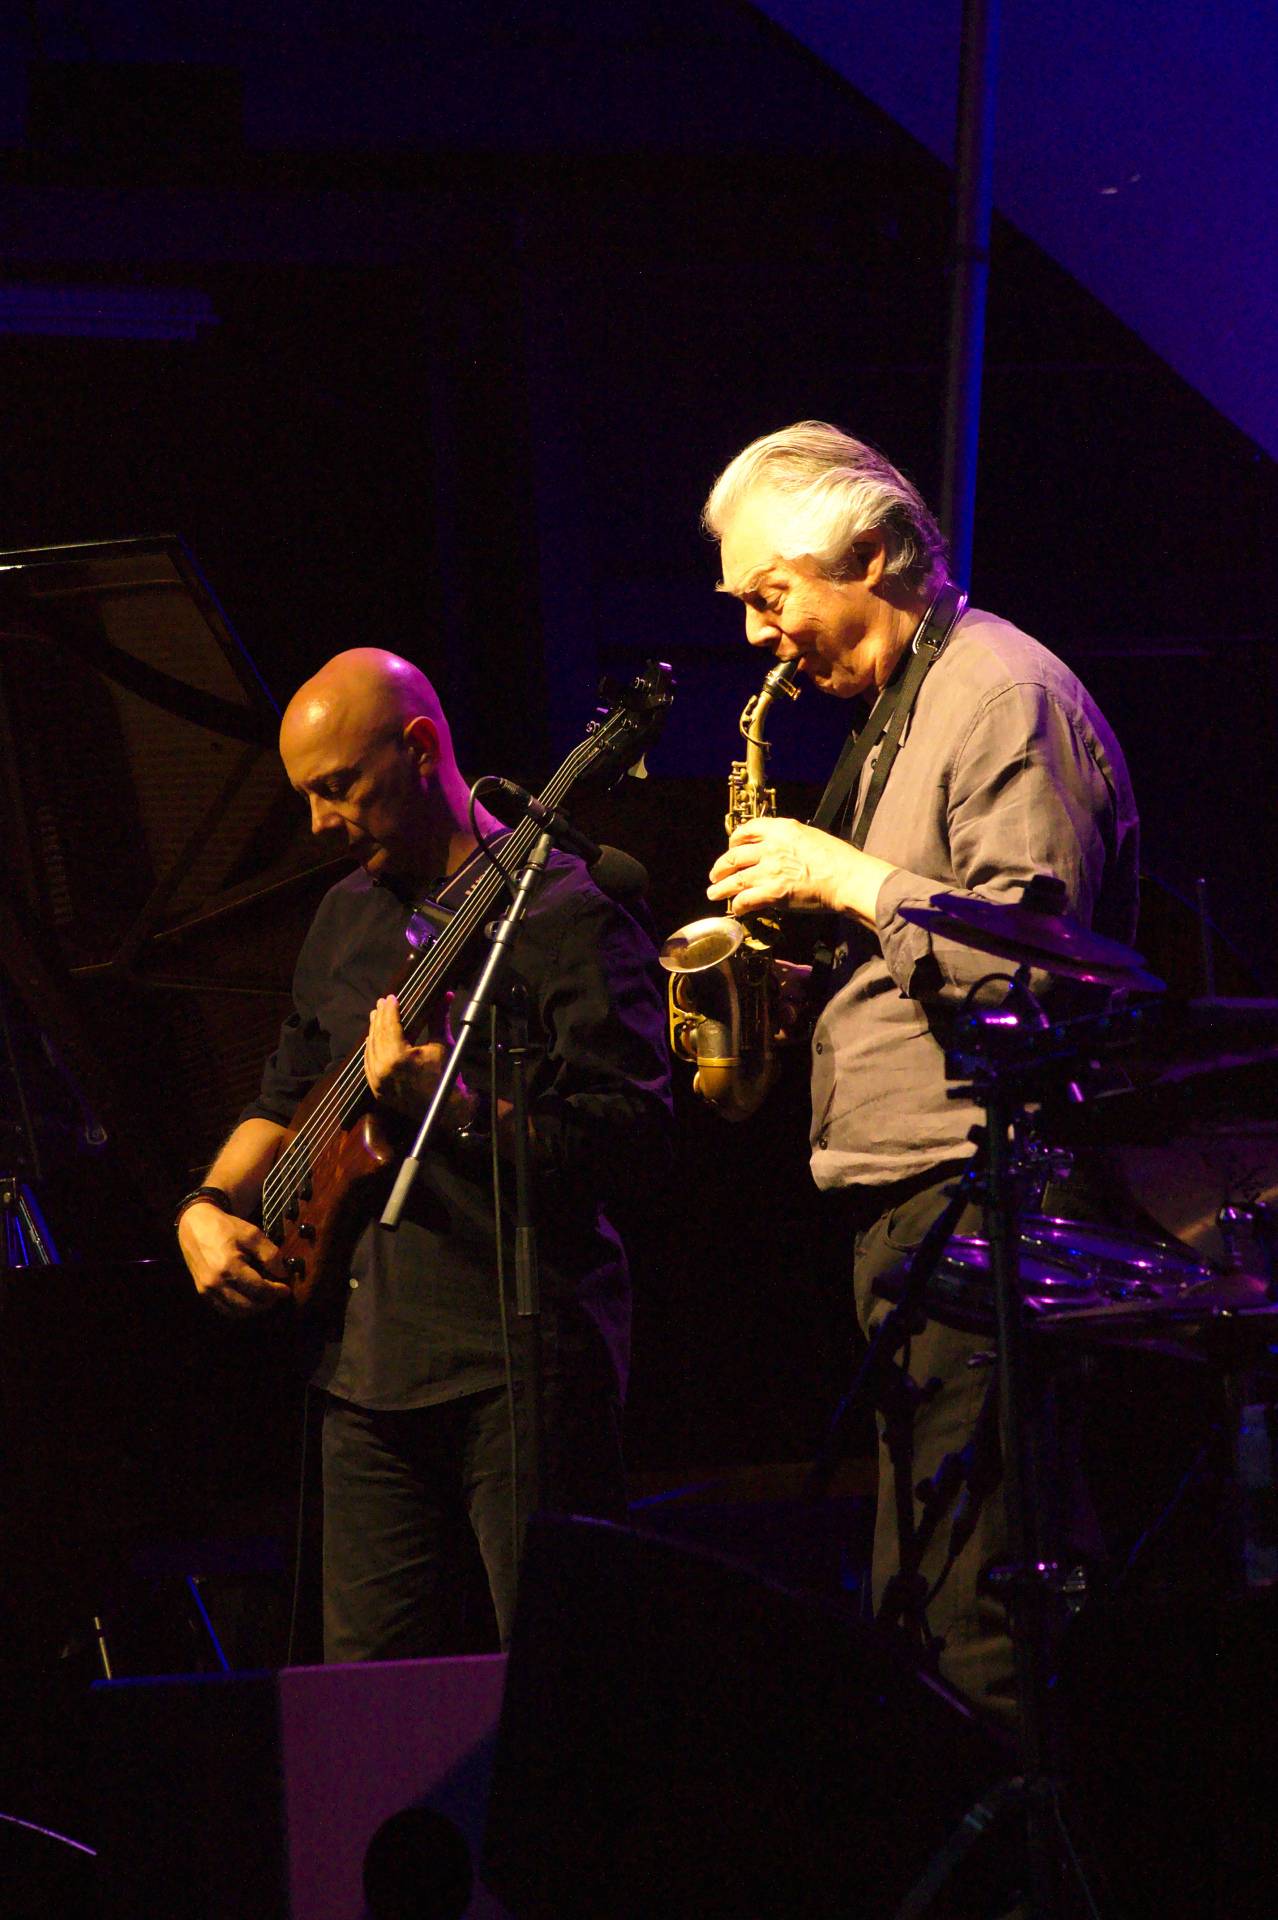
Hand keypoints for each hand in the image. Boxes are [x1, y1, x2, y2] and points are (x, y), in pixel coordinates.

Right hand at [178, 1202, 290, 1316]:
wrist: (195, 1226)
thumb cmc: (225, 1227)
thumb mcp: (252, 1234)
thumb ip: (269, 1255)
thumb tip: (282, 1273)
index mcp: (229, 1267)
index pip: (259, 1289)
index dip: (276, 1292)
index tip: (286, 1289)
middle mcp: (216, 1283)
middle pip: (248, 1306)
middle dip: (267, 1303)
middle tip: (276, 1295)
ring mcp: (207, 1290)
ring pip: (236, 1312)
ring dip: (253, 1309)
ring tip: (264, 1298)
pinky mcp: (202, 1292)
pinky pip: (223, 1309)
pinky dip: (239, 1309)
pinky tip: (248, 1298)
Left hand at [364, 993, 476, 1125]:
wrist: (447, 1112)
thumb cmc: (447, 1077)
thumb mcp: (442, 1045)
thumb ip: (438, 1019)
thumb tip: (445, 995)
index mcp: (398, 1056)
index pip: (390, 1025)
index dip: (390, 1010)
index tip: (391, 997)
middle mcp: (383, 1069)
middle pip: (377, 1036)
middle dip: (379, 1017)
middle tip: (382, 1003)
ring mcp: (378, 1082)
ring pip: (370, 1050)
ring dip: (373, 1032)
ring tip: (376, 1017)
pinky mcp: (377, 1091)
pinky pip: (369, 1065)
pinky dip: (371, 1051)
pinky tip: (373, 1040)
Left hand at [708, 817, 894, 928]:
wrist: (847, 877)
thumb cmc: (837, 859)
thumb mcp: (809, 836)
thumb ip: (787, 840)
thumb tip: (775, 850)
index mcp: (781, 829)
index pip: (747, 829)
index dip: (734, 840)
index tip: (731, 847)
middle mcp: (770, 847)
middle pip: (734, 856)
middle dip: (720, 866)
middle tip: (715, 874)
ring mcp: (769, 870)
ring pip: (734, 880)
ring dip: (720, 888)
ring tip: (713, 893)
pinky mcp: (772, 892)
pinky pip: (746, 899)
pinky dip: (738, 905)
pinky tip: (737, 909)